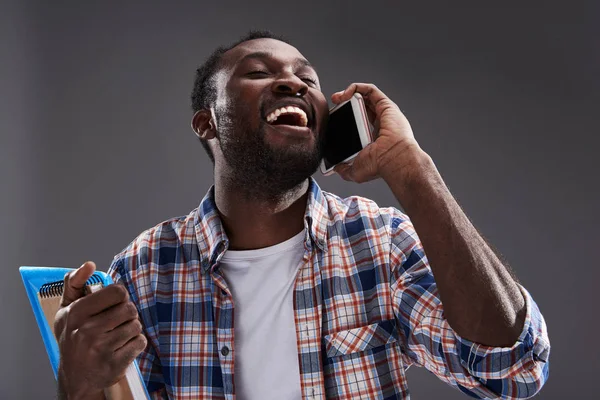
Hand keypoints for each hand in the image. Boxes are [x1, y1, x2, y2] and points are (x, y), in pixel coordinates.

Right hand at [54, 261, 146, 398]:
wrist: (75, 378)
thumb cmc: (73, 337)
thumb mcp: (66, 310)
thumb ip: (75, 283)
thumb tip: (89, 264)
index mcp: (77, 312)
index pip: (117, 291)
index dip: (120, 296)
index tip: (112, 304)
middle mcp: (87, 329)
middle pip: (130, 308)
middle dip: (127, 314)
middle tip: (115, 322)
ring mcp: (101, 348)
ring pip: (136, 325)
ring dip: (131, 329)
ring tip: (117, 336)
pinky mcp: (114, 363)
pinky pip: (140, 342)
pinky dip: (135, 344)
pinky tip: (121, 348)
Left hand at [330, 83, 422, 182]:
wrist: (392, 160)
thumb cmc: (379, 166)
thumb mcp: (355, 170)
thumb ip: (344, 169)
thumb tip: (337, 168)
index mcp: (374, 137)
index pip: (359, 121)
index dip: (346, 116)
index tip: (334, 119)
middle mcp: (380, 123)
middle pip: (361, 106)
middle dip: (345, 102)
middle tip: (334, 105)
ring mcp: (384, 113)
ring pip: (366, 95)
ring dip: (349, 92)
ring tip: (337, 98)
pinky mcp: (386, 105)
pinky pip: (370, 90)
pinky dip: (357, 87)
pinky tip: (346, 94)